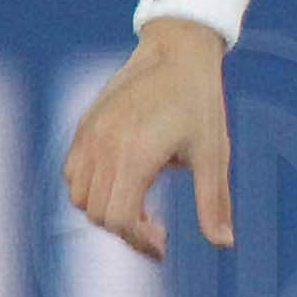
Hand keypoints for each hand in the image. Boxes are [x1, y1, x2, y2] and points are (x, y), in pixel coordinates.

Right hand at [62, 22, 233, 259]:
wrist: (176, 52)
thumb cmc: (200, 103)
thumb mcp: (214, 154)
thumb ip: (214, 202)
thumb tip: (224, 243)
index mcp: (135, 156)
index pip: (119, 219)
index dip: (139, 240)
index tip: (163, 244)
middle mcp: (104, 147)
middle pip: (97, 213)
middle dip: (126, 229)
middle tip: (157, 229)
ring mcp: (89, 135)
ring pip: (79, 195)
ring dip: (105, 209)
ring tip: (140, 206)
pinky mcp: (84, 126)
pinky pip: (73, 171)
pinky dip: (91, 187)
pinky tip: (124, 182)